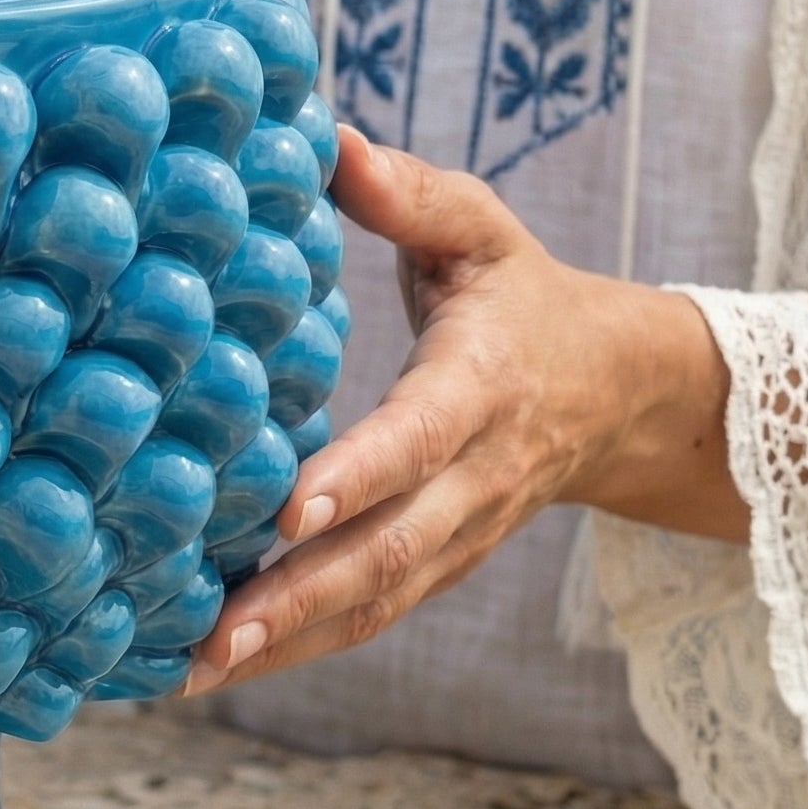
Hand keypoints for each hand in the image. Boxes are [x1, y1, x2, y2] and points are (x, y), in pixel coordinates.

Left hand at [185, 126, 743, 695]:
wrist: (616, 390)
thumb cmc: (520, 296)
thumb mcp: (481, 228)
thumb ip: (411, 194)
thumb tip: (326, 139)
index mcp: (479, 390)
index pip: (416, 441)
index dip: (356, 479)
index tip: (285, 513)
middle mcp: (472, 480)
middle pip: (390, 551)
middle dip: (301, 596)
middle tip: (214, 631)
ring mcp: (458, 538)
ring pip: (375, 603)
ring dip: (286, 643)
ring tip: (191, 670)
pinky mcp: (436, 570)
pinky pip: (369, 618)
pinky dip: (295, 650)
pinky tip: (213, 667)